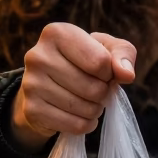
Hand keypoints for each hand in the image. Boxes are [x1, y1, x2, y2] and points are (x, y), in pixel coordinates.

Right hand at [10, 23, 136, 151]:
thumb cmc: (83, 61)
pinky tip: (80, 115)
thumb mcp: (107, 48)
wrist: (47, 85)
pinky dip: (85, 124)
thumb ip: (123, 54)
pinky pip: (74, 125)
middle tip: (96, 90)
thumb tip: (127, 74)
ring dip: (95, 109)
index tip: (102, 72)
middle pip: (93, 88)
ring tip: (88, 101)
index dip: (109, 73)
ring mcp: (31, 83)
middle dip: (103, 93)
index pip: (100, 61)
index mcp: (56, 33)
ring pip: (84, 108)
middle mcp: (38, 55)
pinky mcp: (31, 109)